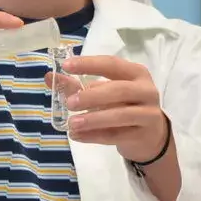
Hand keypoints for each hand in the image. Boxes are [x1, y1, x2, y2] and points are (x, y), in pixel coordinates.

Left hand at [50, 55, 170, 162]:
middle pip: (119, 90)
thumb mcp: (105, 92)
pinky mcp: (143, 135)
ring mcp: (148, 113)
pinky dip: (95, 136)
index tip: (66, 66)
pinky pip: (117, 135)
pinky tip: (77, 136)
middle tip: (69, 103)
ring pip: (120, 115)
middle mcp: (146, 90)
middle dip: (92, 96)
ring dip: (94, 119)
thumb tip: (50, 77)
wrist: (151, 135)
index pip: (111, 64)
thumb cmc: (124, 106)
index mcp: (135, 73)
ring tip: (72, 124)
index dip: (89, 64)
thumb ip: (78, 85)